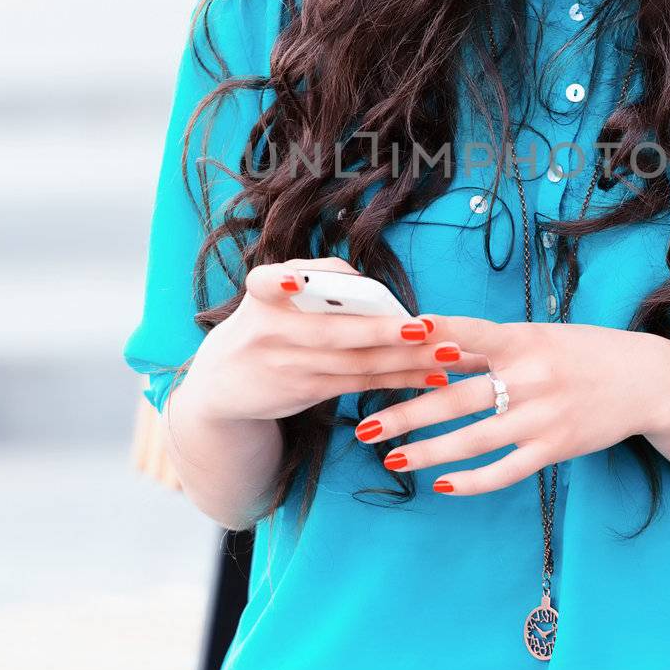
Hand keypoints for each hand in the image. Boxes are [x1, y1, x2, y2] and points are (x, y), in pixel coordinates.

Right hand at [180, 261, 465, 427]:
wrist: (221, 385)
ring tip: (448, 352)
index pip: (263, 282)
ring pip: (356, 363)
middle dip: (382, 331)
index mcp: (261, 295)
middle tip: (424, 327)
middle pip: (332, 332)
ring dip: (407, 359)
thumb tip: (368, 282)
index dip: (280, 280)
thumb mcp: (270, 293)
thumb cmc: (263, 323)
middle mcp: (271, 332)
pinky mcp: (306, 391)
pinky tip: (433, 375)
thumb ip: (315, 277)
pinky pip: (361, 384)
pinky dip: (400, 379)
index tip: (297, 281)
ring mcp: (289, 367)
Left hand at [351, 315, 669, 494]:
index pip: (470, 333)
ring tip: (392, 460)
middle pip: (456, 398)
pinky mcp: (556, 448)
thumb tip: (430, 342)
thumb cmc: (582, 351)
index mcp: (523, 340)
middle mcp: (531, 376)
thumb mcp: (539, 335)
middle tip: (364, 427)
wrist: (646, 380)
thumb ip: (488, 345)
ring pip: (474, 440)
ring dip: (428, 452)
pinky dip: (471, 481)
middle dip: (406, 414)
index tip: (395, 336)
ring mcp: (543, 416)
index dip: (433, 333)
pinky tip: (441, 485)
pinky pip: (506, 470)